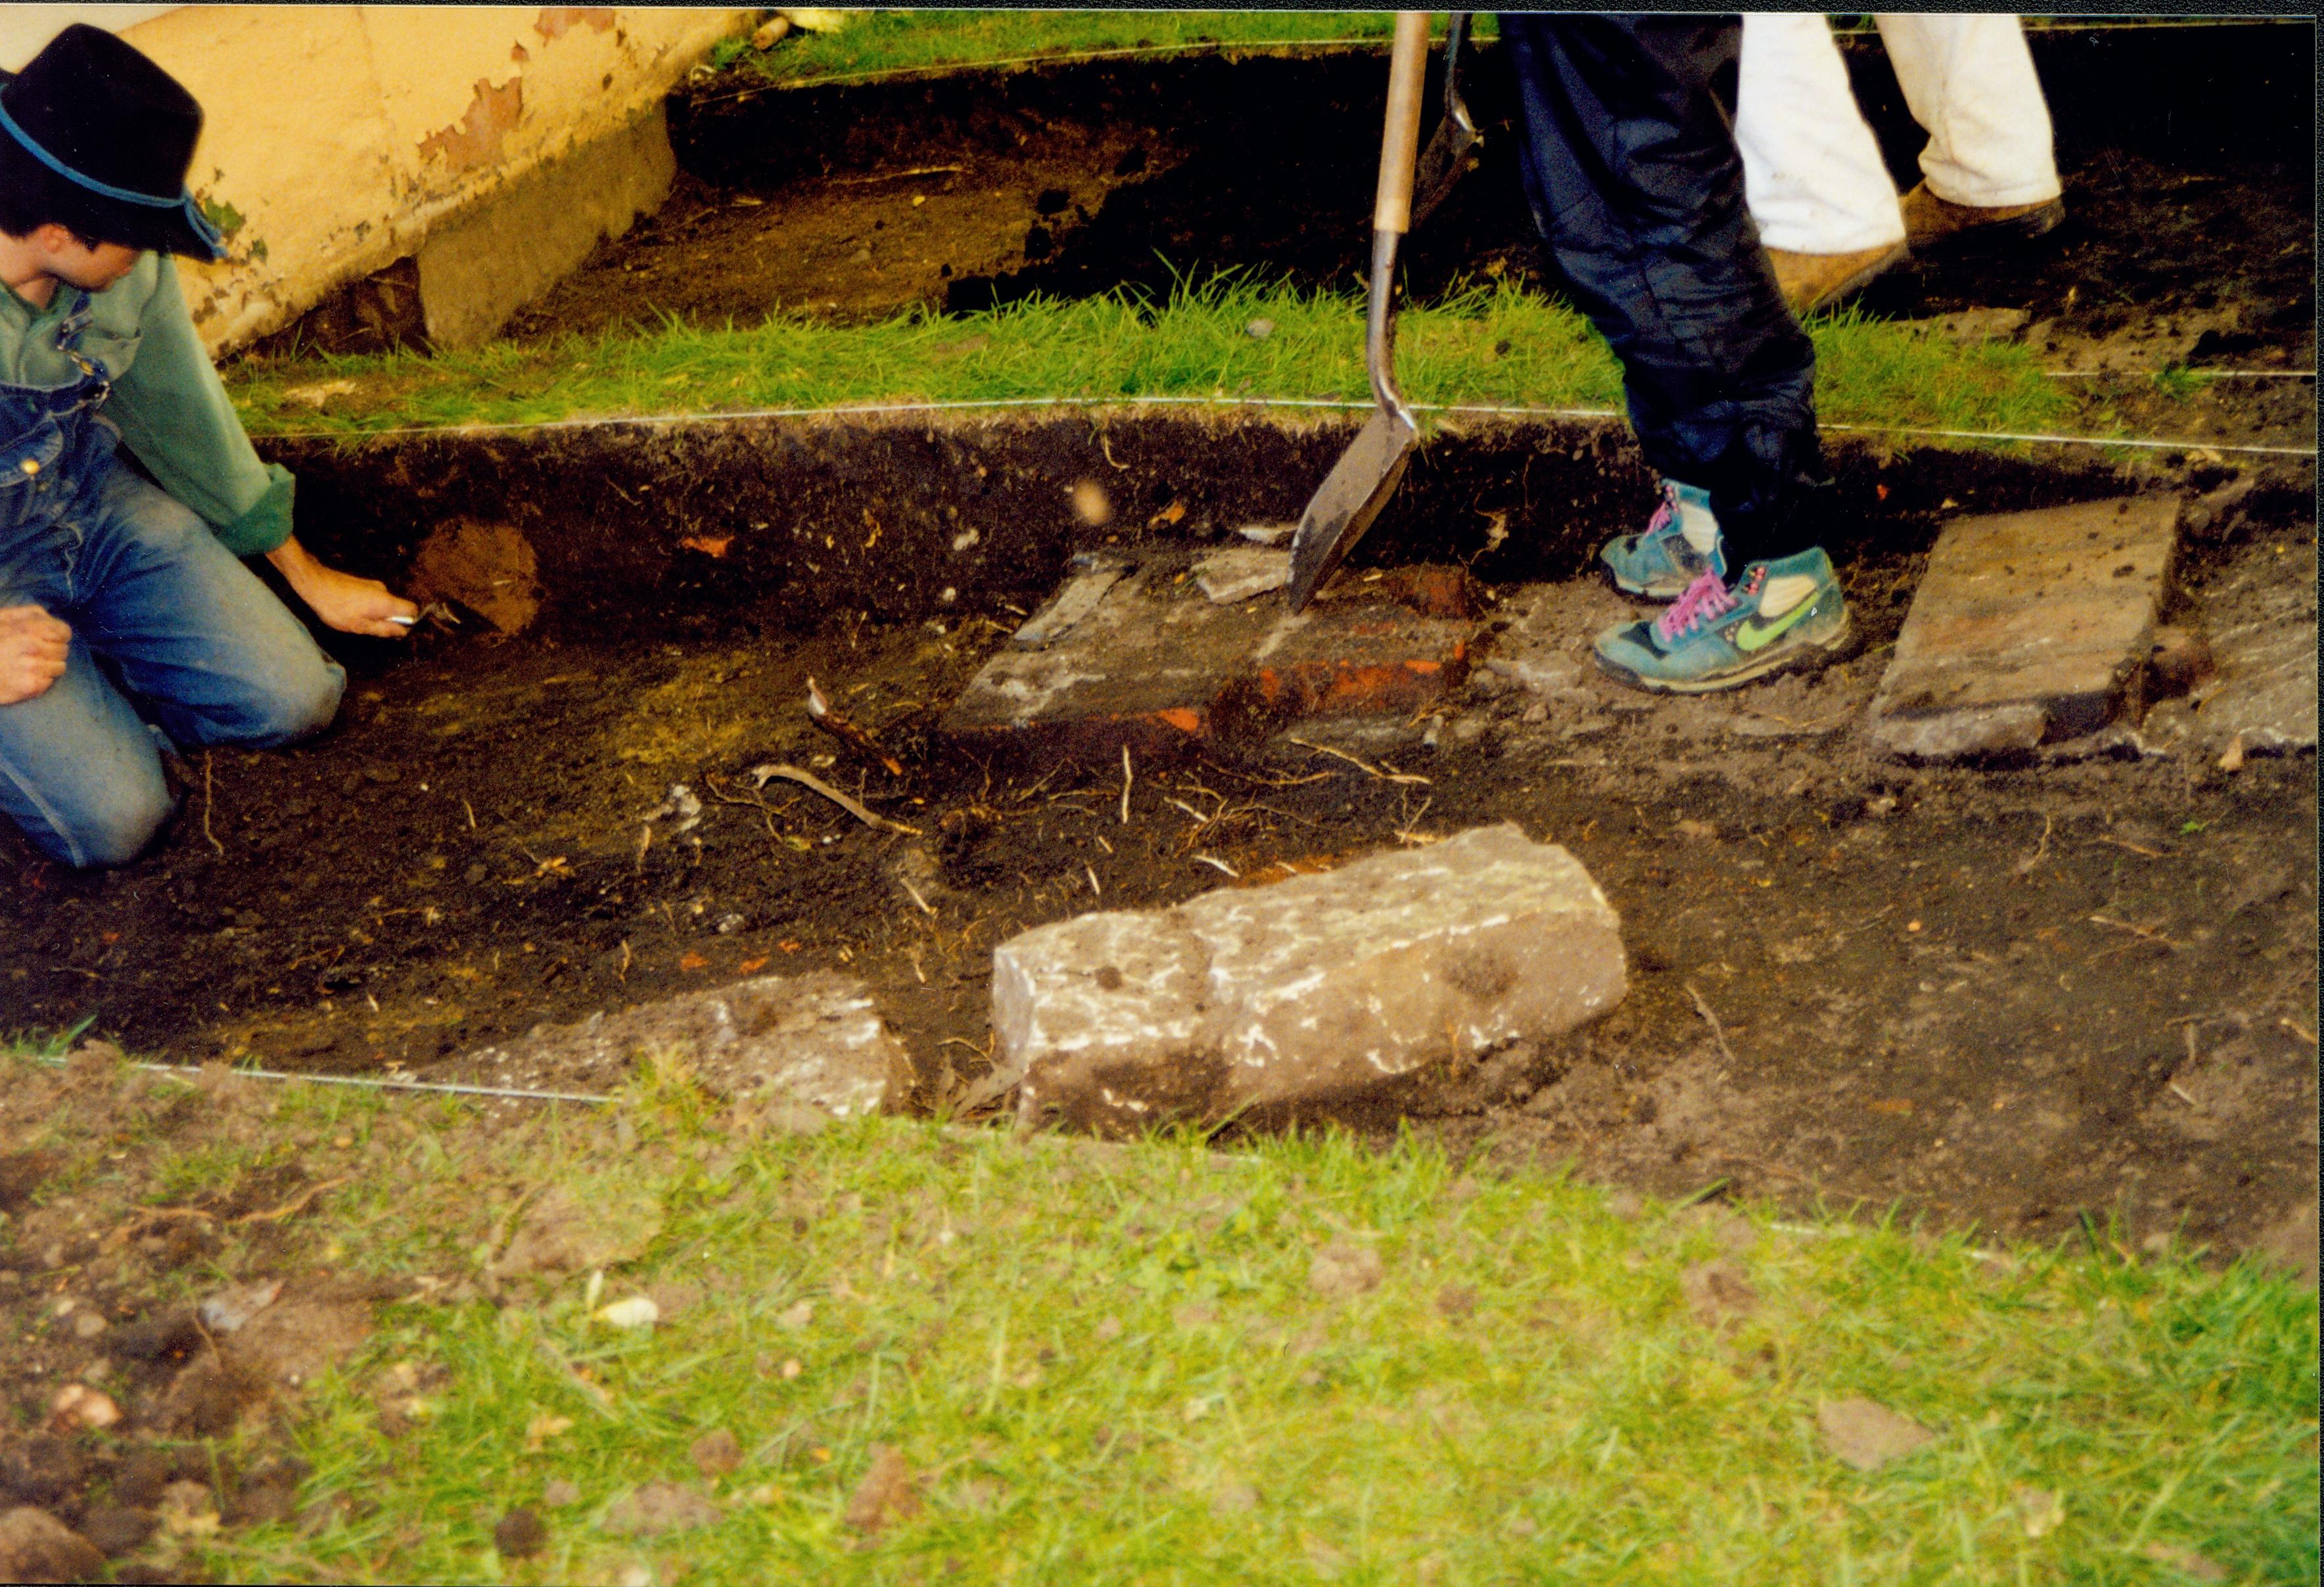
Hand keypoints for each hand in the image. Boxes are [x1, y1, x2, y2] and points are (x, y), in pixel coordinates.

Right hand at [0, 604, 69, 704]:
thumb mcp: (3, 618)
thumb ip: (28, 614)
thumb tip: (50, 618)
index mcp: (29, 628)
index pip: (64, 632)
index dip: (59, 636)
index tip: (50, 640)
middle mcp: (34, 646)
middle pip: (63, 650)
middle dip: (52, 651)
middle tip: (34, 654)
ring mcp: (33, 667)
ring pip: (60, 667)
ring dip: (47, 667)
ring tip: (28, 666)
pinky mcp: (31, 685)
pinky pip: (49, 682)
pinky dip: (40, 681)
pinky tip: (24, 677)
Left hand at [265, 534, 418, 638]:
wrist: (315, 584)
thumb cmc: (337, 608)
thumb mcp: (361, 626)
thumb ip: (384, 629)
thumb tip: (403, 631)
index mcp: (387, 602)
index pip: (413, 610)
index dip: (410, 622)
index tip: (396, 630)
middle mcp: (384, 591)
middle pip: (398, 607)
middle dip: (389, 620)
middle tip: (370, 628)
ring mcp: (373, 585)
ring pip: (384, 604)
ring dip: (376, 614)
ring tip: (355, 619)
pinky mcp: (363, 583)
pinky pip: (374, 598)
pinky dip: (368, 607)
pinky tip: (350, 611)